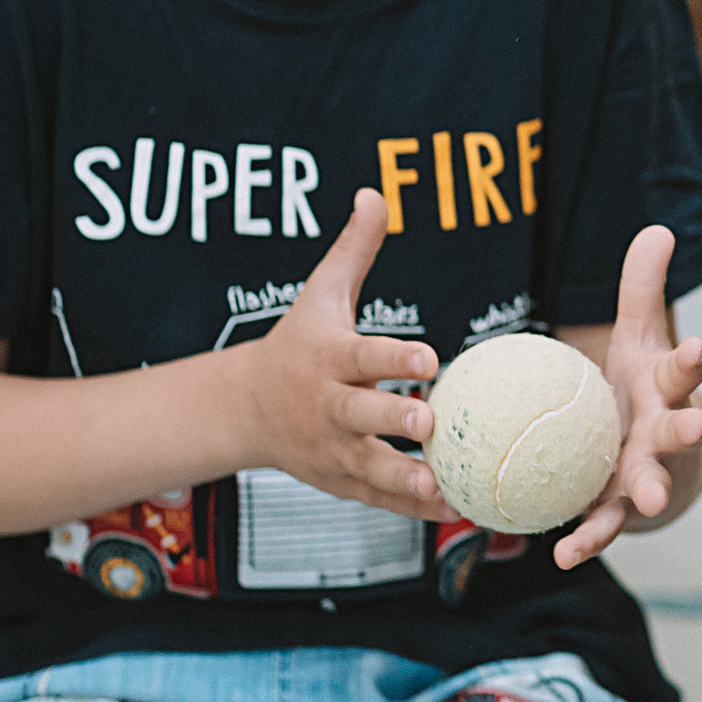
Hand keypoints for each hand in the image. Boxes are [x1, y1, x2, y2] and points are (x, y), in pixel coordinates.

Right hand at [239, 187, 450, 520]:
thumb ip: (354, 249)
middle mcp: (327, 406)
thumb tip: (375, 193)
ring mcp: (331, 448)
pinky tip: (455, 508)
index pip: (364, 356)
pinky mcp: (340, 480)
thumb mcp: (321, 294)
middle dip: (393, 421)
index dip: (395, 358)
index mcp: (328, 360)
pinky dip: (411, 507)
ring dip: (404, 477)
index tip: (429, 358)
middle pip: (360, 415)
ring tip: (442, 484)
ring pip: (369, 466)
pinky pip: (377, 497)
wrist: (245, 408)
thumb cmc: (298, 343)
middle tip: (429, 423)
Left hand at [555, 226, 701, 569]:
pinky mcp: (614, 506)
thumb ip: (642, 288)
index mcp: (666, 390)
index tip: (699, 345)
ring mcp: (642, 474)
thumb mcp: (637, 336)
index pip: (682, 371)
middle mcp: (662, 435)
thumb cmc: (636, 386)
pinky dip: (585, 540)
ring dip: (646, 493)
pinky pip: (598, 525)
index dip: (692, 360)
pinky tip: (560, 552)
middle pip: (676, 431)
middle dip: (687, 430)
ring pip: (646, 483)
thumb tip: (657, 229)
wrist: (643, 450)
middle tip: (694, 427)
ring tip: (645, 502)